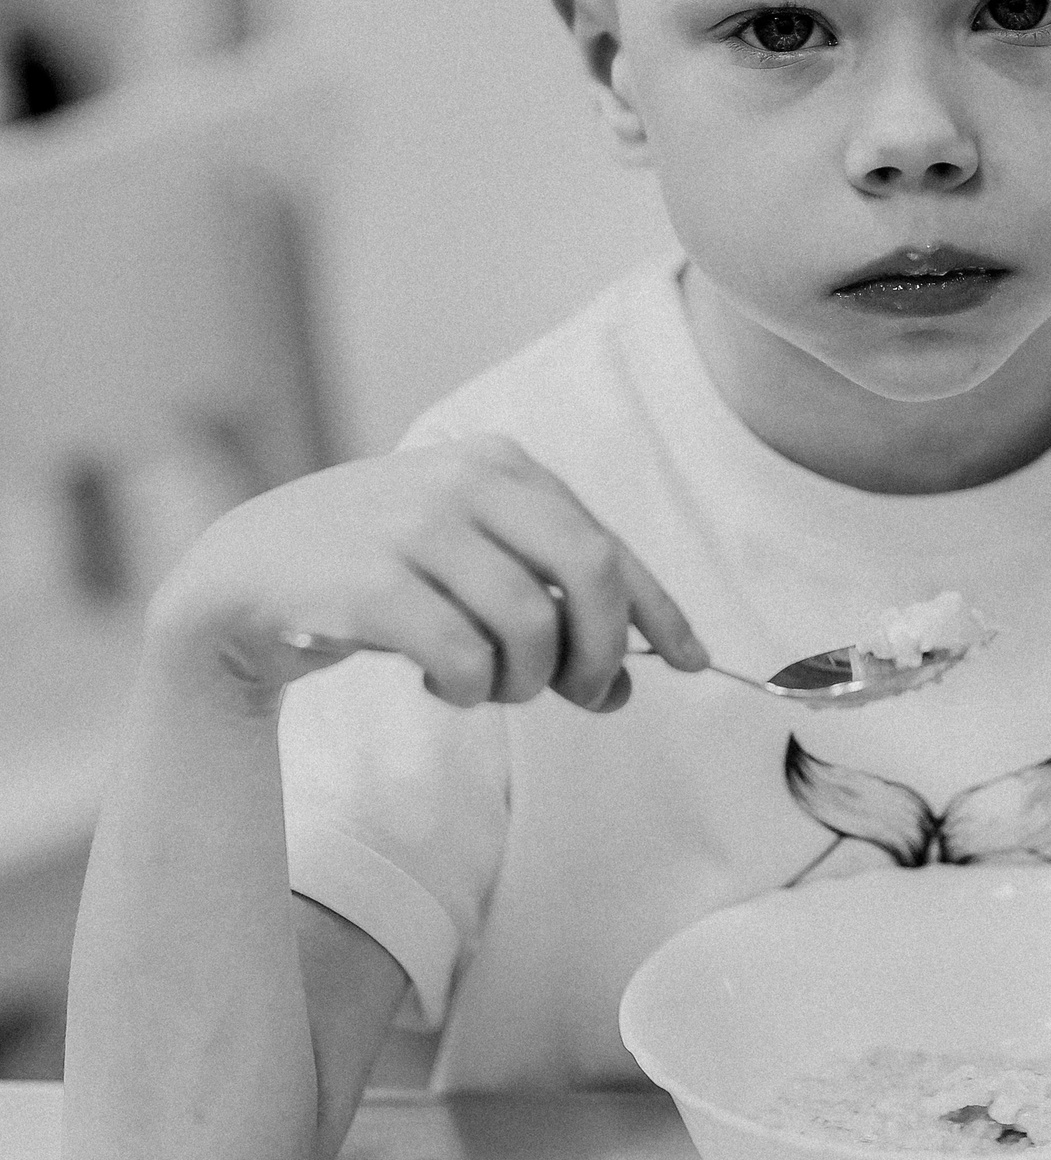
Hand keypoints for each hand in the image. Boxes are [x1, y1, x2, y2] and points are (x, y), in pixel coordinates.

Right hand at [144, 433, 705, 714]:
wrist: (245, 575)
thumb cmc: (378, 573)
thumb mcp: (468, 566)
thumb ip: (546, 610)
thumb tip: (622, 689)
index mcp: (502, 464)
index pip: (607, 544)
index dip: (660, 611)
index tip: (696, 662)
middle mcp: (465, 480)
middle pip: (589, 574)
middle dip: (601, 652)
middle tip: (580, 695)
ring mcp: (414, 525)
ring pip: (529, 626)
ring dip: (520, 681)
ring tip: (483, 685)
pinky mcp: (368, 582)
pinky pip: (461, 657)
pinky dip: (464, 688)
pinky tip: (436, 682)